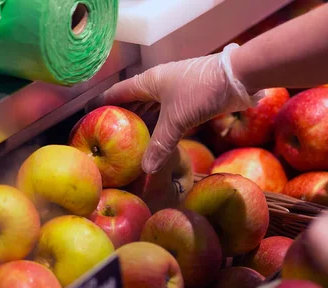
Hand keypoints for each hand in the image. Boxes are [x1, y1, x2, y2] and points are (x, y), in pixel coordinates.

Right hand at [87, 44, 262, 173]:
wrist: (238, 78)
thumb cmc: (201, 91)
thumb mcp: (177, 119)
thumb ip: (160, 144)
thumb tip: (145, 170)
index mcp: (149, 82)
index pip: (118, 92)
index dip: (103, 103)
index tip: (89, 114)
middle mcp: (159, 84)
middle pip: (134, 101)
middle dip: (123, 117)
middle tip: (109, 136)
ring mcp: (174, 90)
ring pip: (152, 108)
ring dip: (143, 123)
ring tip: (129, 141)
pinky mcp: (189, 99)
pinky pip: (167, 114)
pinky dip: (160, 126)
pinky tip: (157, 139)